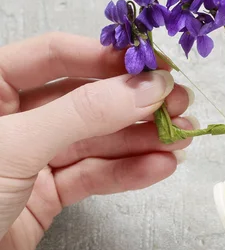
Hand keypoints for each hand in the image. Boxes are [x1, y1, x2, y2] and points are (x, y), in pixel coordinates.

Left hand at [0, 33, 195, 249]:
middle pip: (85, 98)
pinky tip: (160, 166)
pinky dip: (128, 173)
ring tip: (182, 138)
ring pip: (96, 140)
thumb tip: (146, 85)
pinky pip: (93, 176)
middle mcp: (13, 117)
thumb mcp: (15, 146)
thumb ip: (83, 112)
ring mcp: (31, 157)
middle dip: (135, 103)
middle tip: (179, 105)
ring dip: (142, 139)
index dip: (108, 57)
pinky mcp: (45, 195)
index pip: (56, 55)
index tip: (155, 66)